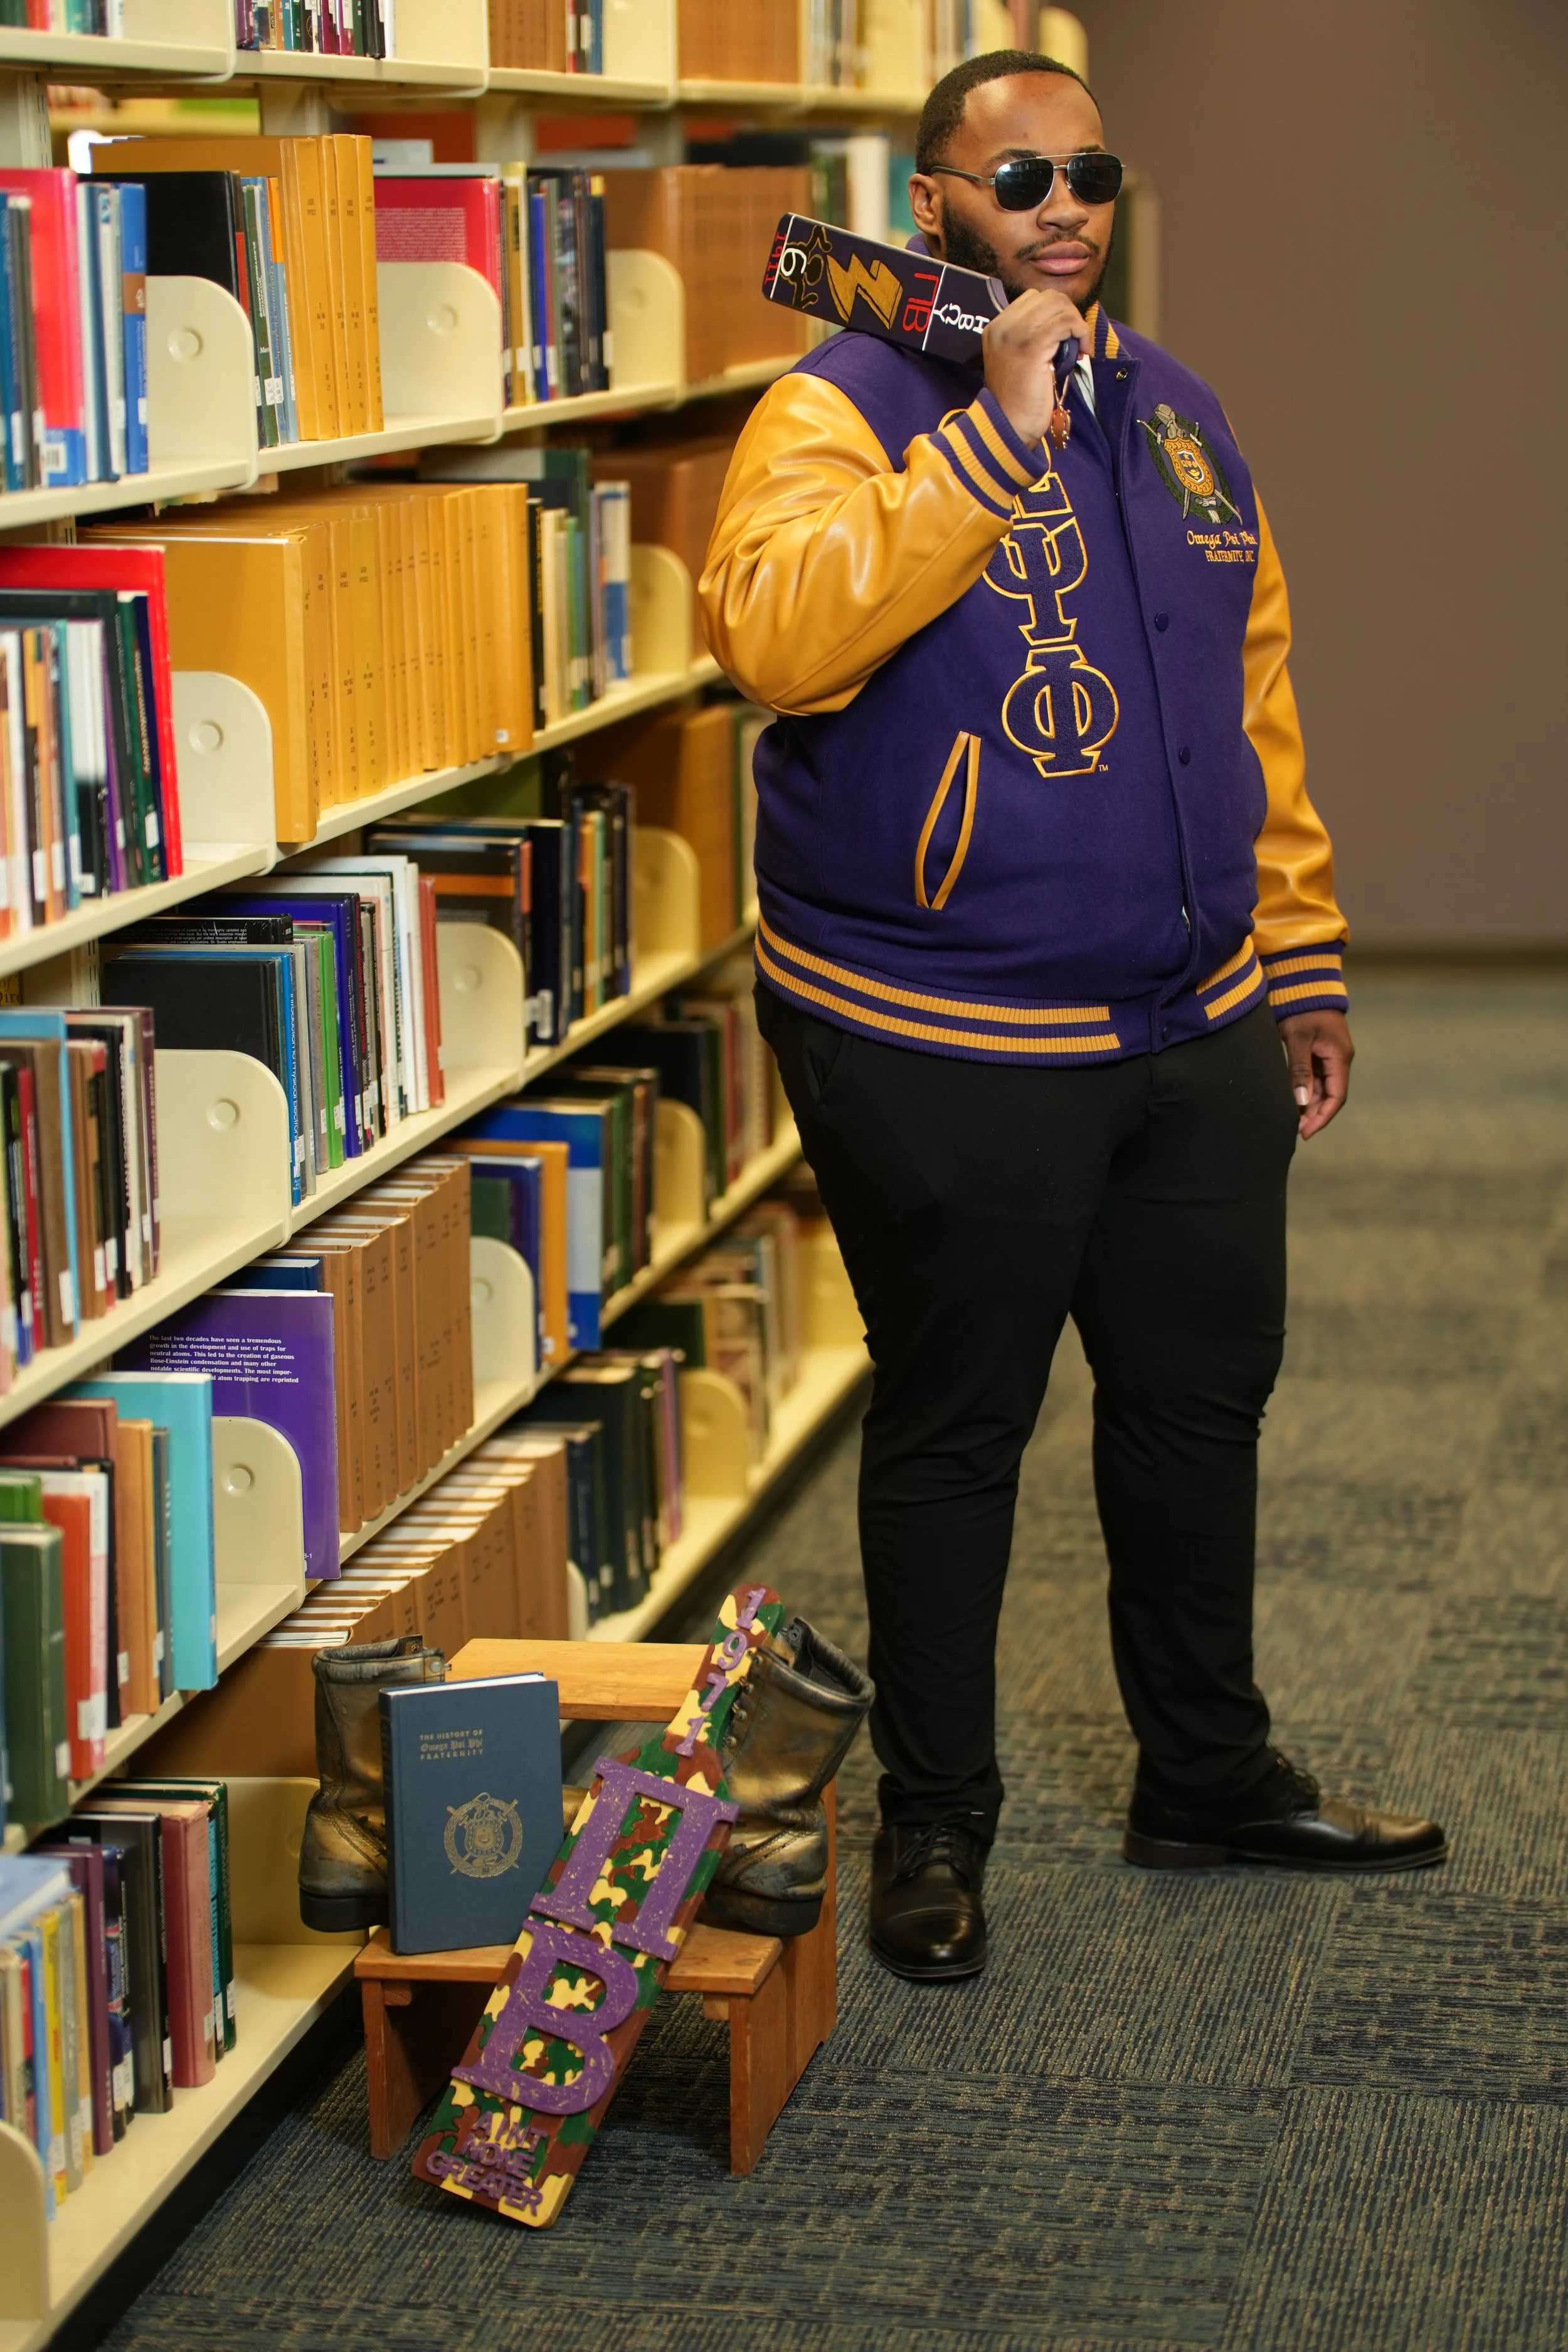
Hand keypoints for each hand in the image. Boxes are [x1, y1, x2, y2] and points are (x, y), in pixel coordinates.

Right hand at [982, 289, 1087, 446]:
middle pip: (1048, 297)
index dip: (1056, 312)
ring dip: (1077, 323)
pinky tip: (1081, 351)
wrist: (1009, 426)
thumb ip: (1032, 336)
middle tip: (1076, 340)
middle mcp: (1003, 325)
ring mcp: (1015, 333)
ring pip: (1059, 305)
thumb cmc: (1018, 400)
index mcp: (996, 327)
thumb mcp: (1019, 359)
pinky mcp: (1032, 345)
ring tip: (1079, 347)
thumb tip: (1062, 322)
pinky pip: (1066, 322)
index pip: (1033, 298)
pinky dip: (1080, 332)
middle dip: (1069, 314)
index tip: (1065, 336)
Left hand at [1279, 1010, 1352, 1138]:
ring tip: (1292, 1121)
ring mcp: (1330, 1056)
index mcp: (1340, 1057)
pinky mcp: (1320, 1052)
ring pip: (1323, 1089)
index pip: (1336, 1097)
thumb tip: (1301, 1101)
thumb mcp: (1298, 1039)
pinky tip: (1293, 1102)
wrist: (1303, 984)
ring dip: (1310, 1105)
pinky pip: (1316, 1078)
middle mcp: (1339, 1059)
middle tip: (1296, 1131)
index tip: (1307, 1132)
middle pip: (1330, 1096)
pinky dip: (1306, 1092)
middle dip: (1315, 1115)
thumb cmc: (1301, 1009)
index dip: (1322, 1117)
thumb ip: (1299, 1070)